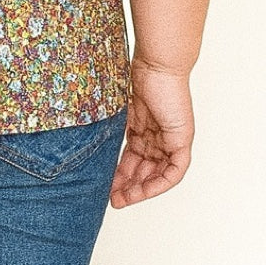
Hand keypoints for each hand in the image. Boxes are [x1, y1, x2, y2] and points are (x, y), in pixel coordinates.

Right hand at [109, 58, 194, 207]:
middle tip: (112, 200)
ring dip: (141, 189)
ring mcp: (172, 139)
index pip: (133, 160)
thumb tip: (83, 143)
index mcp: (144, 130)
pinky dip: (160, 183)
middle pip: (144, 170)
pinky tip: (145, 191)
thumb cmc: (138, 75)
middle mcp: (158, 137)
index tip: (106, 188)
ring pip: (158, 174)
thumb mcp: (119, 109)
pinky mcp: (182, 140)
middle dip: (128, 187)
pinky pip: (175, 171)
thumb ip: (109, 128)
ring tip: (122, 199)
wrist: (157, 64)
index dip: (120, 176)